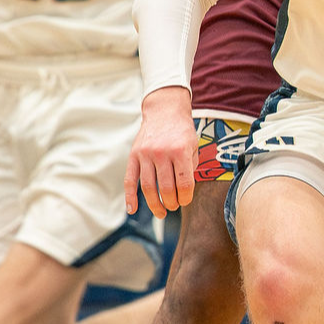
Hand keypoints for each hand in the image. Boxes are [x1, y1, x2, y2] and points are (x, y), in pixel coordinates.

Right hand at [125, 87, 197, 216]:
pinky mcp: (133, 155)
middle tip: (174, 206)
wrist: (165, 111)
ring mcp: (145, 154)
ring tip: (162, 212)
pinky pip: (130, 180)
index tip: (185, 200)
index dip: (185, 197)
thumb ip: (190, 167)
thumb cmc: (182, 131)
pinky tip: (132, 210)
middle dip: (172, 202)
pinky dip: (130, 197)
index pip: (184, 183)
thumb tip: (184, 191)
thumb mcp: (194, 146)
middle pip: (166, 188)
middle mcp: (161, 153)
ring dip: (155, 204)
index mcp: (180, 151)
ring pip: (148, 187)